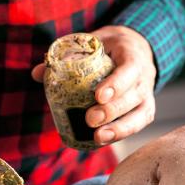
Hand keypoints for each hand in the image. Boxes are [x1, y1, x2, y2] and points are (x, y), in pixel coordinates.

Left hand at [32, 26, 156, 143]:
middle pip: (134, 96)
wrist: (135, 47)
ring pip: (140, 114)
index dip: (116, 83)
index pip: (129, 68)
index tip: (98, 96)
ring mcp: (147, 94)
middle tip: (90, 119)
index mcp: (132, 54)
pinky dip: (122, 134)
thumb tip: (37, 73)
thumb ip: (67, 56)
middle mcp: (145, 75)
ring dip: (119, 128)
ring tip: (98, 137)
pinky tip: (103, 141)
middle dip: (112, 110)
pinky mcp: (145, 109)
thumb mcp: (90, 43)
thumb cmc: (109, 47)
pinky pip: (138, 124)